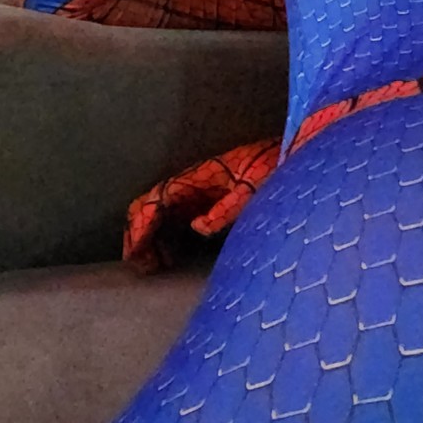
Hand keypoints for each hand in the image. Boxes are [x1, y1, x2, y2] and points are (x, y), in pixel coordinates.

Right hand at [124, 137, 281, 272]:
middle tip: (140, 265)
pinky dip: (166, 237)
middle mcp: (191, 183)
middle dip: (139, 235)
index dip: (142, 225)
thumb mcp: (251, 189)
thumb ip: (226, 208)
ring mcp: (197, 191)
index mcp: (197, 177)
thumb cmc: (269, 169)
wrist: (287, 156)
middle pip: (151, 206)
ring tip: (152, 266)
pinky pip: (176, 218)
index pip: (156, 199)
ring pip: (161, 214)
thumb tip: (197, 227)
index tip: (135, 252)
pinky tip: (170, 257)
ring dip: (151, 238)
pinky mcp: (207, 200)